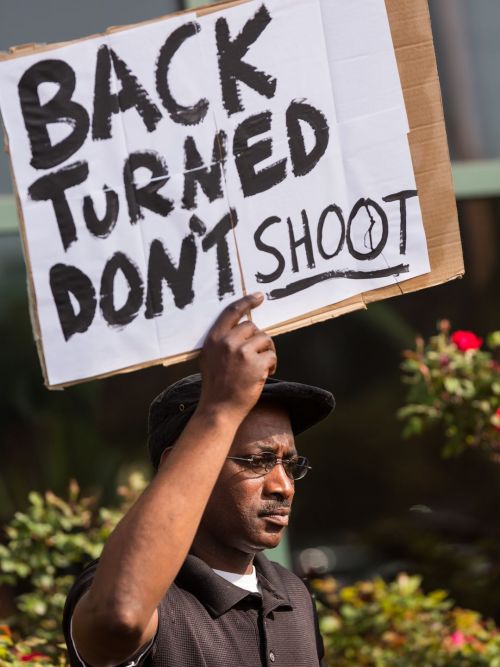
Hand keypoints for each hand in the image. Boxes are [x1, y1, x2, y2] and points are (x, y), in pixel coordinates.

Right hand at [198, 293, 276, 420]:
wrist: (219, 409)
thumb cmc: (216, 385)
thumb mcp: (210, 358)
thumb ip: (222, 341)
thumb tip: (243, 327)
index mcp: (214, 339)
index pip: (232, 312)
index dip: (247, 302)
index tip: (259, 297)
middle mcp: (227, 342)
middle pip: (252, 327)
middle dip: (258, 340)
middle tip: (257, 355)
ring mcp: (242, 353)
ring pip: (265, 339)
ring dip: (267, 352)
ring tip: (261, 366)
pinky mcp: (256, 364)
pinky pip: (272, 356)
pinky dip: (272, 365)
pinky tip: (264, 375)